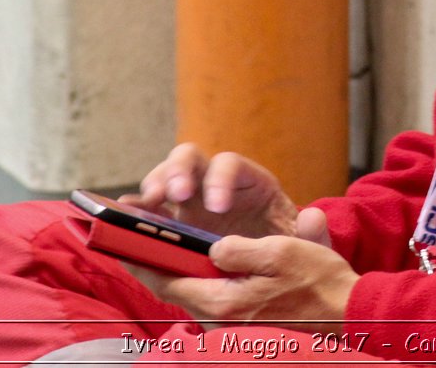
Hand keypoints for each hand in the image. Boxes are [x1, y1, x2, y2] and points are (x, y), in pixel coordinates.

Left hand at [124, 233, 357, 330]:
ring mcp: (231, 324)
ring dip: (175, 275)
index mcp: (223, 301)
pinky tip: (199, 268)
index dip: (143, 261)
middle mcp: (221, 318)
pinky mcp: (243, 323)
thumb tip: (213, 248)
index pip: (167, 282)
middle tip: (136, 243)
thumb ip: (238, 250)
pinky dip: (196, 283)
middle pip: (174, 291)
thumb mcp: (280, 253)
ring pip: (191, 296)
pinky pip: (208, 301)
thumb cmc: (318, 284)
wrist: (347, 313)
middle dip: (154, 267)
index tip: (122, 244)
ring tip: (162, 251)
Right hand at [129, 143, 307, 241]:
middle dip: (179, 172)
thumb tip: (313, 216)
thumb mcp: (303, 246)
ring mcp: (189, 200)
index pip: (230, 165)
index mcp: (249, 183)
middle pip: (190, 158)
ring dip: (152, 186)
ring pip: (164, 176)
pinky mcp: (171, 220)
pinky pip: (147, 207)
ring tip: (146, 208)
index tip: (217, 207)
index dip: (221, 180)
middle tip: (174, 196)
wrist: (269, 276)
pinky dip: (134, 210)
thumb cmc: (285, 254)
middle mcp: (214, 184)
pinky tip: (123, 220)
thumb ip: (312, 234)